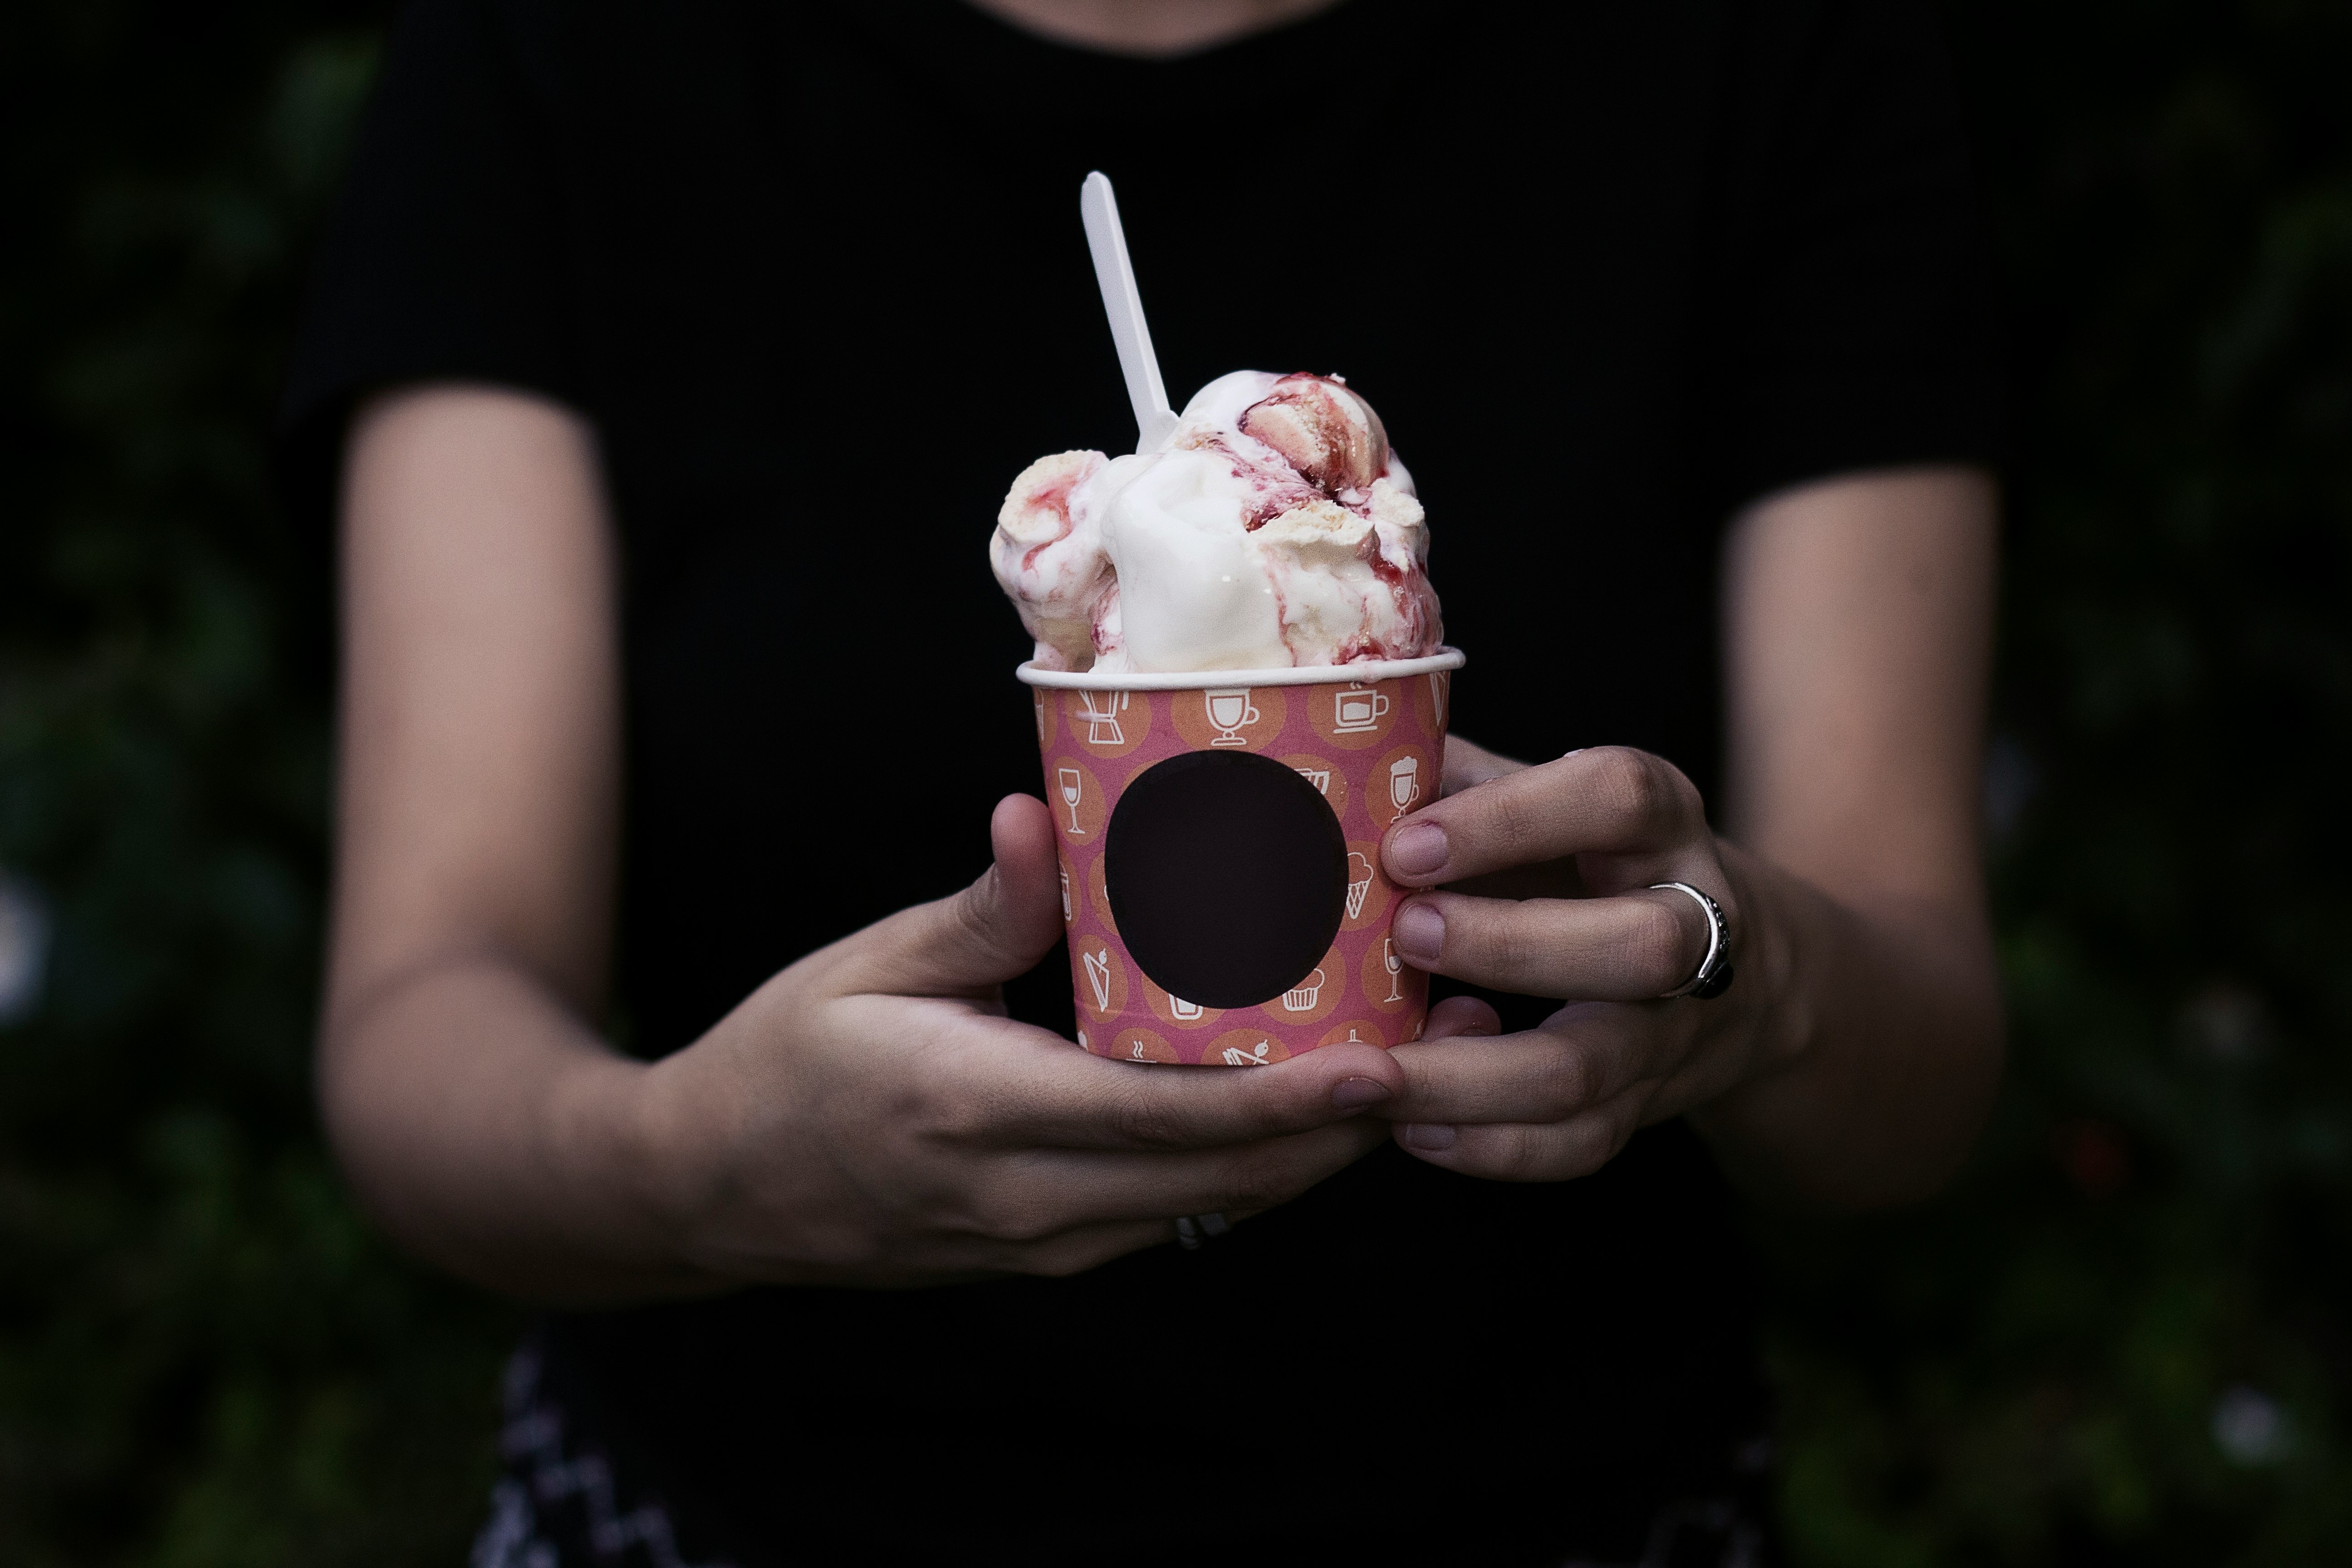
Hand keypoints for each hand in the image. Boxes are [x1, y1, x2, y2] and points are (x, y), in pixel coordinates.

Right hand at [637, 795, 1411, 1283]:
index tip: (1385, 1066)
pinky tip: (1303, 1100)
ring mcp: (1044, 1241)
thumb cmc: (785, 1064)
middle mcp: (1029, 1201)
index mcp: (981, 1116)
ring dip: (1314, 1148)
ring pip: (1214, 1205)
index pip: (1167, 1122)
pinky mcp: (1048, 1249)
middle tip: (1447, 1044)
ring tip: (1406, 1062)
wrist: (711, 1190)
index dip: (1287, 1102)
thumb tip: (1034, 820)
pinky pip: (1178, 1211)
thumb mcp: (865, 968)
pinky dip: (1250, 1162)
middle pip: (1223, 1179)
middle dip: (1345, 1127)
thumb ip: (974, 913)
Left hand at [1374, 742, 1791, 1181]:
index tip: (1406, 844)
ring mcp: (1677, 1027)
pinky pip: (1579, 1143)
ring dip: (1472, 1076)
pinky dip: (1490, 1147)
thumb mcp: (1546, 799)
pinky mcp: (1647, 1104)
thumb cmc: (1584, 863)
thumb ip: (1460, 778)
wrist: (1734, 969)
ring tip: (1373, 1069)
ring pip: (1591, 1065)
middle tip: (1404, 935)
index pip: (1618, 799)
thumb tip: (1336, 757)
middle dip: (1512, 946)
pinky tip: (1408, 1129)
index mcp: (1661, 823)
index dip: (1515, 818)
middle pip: (1642, 945)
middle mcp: (1695, 923)